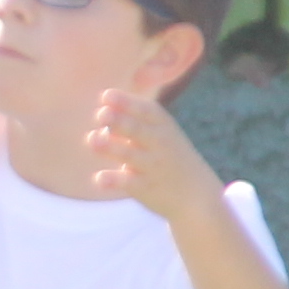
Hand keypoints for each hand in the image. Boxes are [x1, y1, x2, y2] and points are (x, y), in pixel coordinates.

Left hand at [84, 86, 217, 222]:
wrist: (197, 192)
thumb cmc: (169, 155)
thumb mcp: (161, 131)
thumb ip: (133, 119)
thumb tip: (100, 110)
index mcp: (162, 125)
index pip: (145, 110)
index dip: (126, 102)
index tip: (106, 96)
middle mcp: (159, 143)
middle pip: (137, 130)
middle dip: (120, 122)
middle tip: (101, 114)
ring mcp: (153, 166)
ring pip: (130, 155)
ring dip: (111, 148)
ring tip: (92, 139)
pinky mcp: (145, 187)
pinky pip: (129, 183)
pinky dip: (115, 181)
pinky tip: (99, 178)